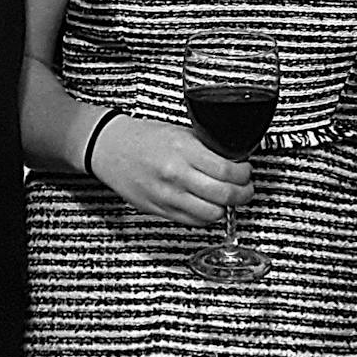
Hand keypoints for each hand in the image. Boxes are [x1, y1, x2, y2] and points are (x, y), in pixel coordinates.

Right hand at [90, 117, 252, 226]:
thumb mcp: (180, 133)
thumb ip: (206, 148)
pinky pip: (193, 222)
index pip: (227, 172)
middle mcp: (175, 176)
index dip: (244, 174)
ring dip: (226, 208)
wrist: (111, 149)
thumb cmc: (143, 139)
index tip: (246, 171)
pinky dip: (206, 216)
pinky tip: (207, 205)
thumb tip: (234, 160)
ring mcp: (167, 196)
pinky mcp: (159, 211)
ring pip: (211, 215)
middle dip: (243, 194)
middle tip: (246, 188)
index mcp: (183, 151)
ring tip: (227, 198)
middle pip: (224, 196)